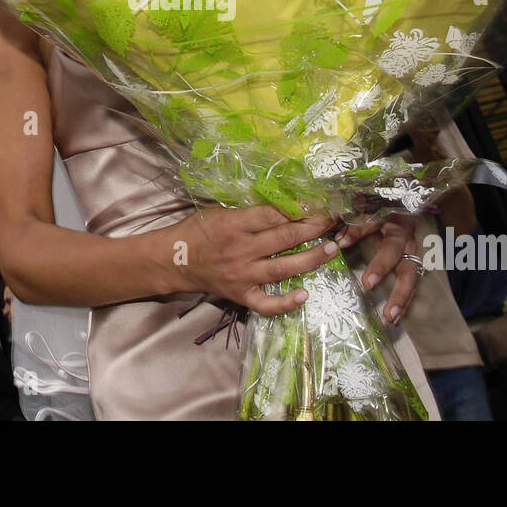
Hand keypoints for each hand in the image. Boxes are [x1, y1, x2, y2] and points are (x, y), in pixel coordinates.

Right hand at [170, 206, 337, 316]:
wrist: (172, 260)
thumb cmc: (197, 230)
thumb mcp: (220, 211)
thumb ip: (249, 211)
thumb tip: (284, 203)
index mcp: (235, 224)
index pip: (274, 214)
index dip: (299, 208)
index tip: (318, 202)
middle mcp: (241, 250)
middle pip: (285, 238)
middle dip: (314, 228)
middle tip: (333, 221)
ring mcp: (243, 275)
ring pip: (283, 269)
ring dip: (311, 259)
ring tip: (332, 249)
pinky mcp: (241, 295)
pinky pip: (267, 304)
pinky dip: (286, 303)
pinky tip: (305, 295)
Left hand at [336, 215, 421, 324]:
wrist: (399, 200)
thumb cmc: (377, 204)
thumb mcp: (364, 209)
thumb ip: (354, 226)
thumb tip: (340, 243)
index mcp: (395, 223)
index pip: (383, 238)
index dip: (375, 258)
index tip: (367, 282)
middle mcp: (407, 237)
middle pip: (405, 262)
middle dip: (394, 283)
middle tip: (376, 296)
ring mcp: (412, 250)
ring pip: (411, 274)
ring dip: (402, 297)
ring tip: (391, 317)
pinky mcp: (411, 260)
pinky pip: (411, 281)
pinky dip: (405, 299)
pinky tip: (396, 316)